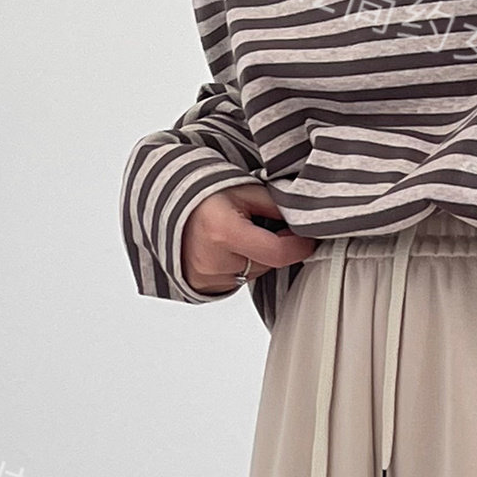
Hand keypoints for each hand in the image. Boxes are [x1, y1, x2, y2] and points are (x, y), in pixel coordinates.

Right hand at [183, 182, 316, 293]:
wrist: (169, 205)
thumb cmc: (207, 195)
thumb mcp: (245, 190)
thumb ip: (277, 206)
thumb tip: (306, 222)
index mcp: (223, 232)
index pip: (277, 252)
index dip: (299, 247)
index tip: (307, 239)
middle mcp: (213, 259)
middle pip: (267, 263)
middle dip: (273, 247)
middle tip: (261, 226)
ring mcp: (208, 277)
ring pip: (254, 274)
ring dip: (256, 258)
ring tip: (239, 234)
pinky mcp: (205, 286)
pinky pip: (238, 281)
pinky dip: (240, 266)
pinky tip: (227, 248)